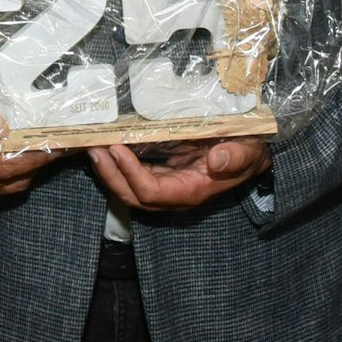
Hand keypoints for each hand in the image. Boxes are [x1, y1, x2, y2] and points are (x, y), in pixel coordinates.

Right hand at [0, 86, 61, 195]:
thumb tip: (2, 129)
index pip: (0, 165)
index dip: (27, 157)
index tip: (49, 145)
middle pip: (10, 178)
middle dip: (37, 162)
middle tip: (61, 147)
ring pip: (13, 184)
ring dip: (34, 169)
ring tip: (54, 151)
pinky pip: (9, 185)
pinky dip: (25, 172)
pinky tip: (38, 157)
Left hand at [85, 138, 271, 210]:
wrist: (249, 155)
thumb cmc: (247, 152)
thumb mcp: (248, 151)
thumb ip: (236, 156)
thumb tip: (216, 161)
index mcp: (191, 191)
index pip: (151, 192)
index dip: (131, 173)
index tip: (117, 149)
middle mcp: (174, 195)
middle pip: (132, 195)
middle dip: (109, 174)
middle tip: (94, 148)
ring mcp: (165, 186)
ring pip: (128, 188)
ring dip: (108, 170)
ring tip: (93, 146)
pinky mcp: (161, 174)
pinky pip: (133, 175)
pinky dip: (117, 163)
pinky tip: (106, 145)